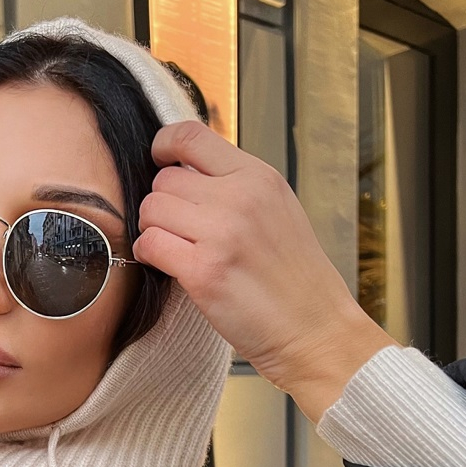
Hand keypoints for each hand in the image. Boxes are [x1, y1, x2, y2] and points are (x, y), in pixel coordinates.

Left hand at [133, 121, 400, 423]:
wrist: (317, 330)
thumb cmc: (297, 280)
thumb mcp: (278, 210)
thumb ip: (237, 187)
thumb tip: (187, 172)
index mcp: (259, 177)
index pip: (191, 136)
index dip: (164, 146)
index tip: (160, 161)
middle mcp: (240, 198)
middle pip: (164, 180)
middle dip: (162, 204)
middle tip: (177, 228)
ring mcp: (221, 234)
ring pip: (151, 210)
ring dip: (154, 230)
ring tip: (174, 248)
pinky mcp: (204, 272)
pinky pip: (150, 245)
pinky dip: (148, 255)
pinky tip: (166, 264)